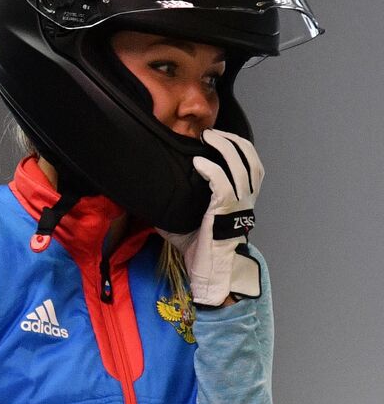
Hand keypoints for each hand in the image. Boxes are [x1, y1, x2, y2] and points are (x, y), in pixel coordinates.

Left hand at [158, 129, 262, 306]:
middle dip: (233, 141)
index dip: (237, 147)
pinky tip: (199, 162)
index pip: (250, 164)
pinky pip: (223, 185)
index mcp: (241, 199)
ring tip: (207, 137)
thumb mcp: (187, 217)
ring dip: (226, 148)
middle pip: (250, 160)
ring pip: (242, 167)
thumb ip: (178, 201)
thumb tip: (152, 188)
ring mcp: (239, 205)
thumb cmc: (197, 247)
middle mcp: (245, 199)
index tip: (216, 136)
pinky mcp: (225, 213)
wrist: (206, 271)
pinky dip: (213, 170)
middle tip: (211, 132)